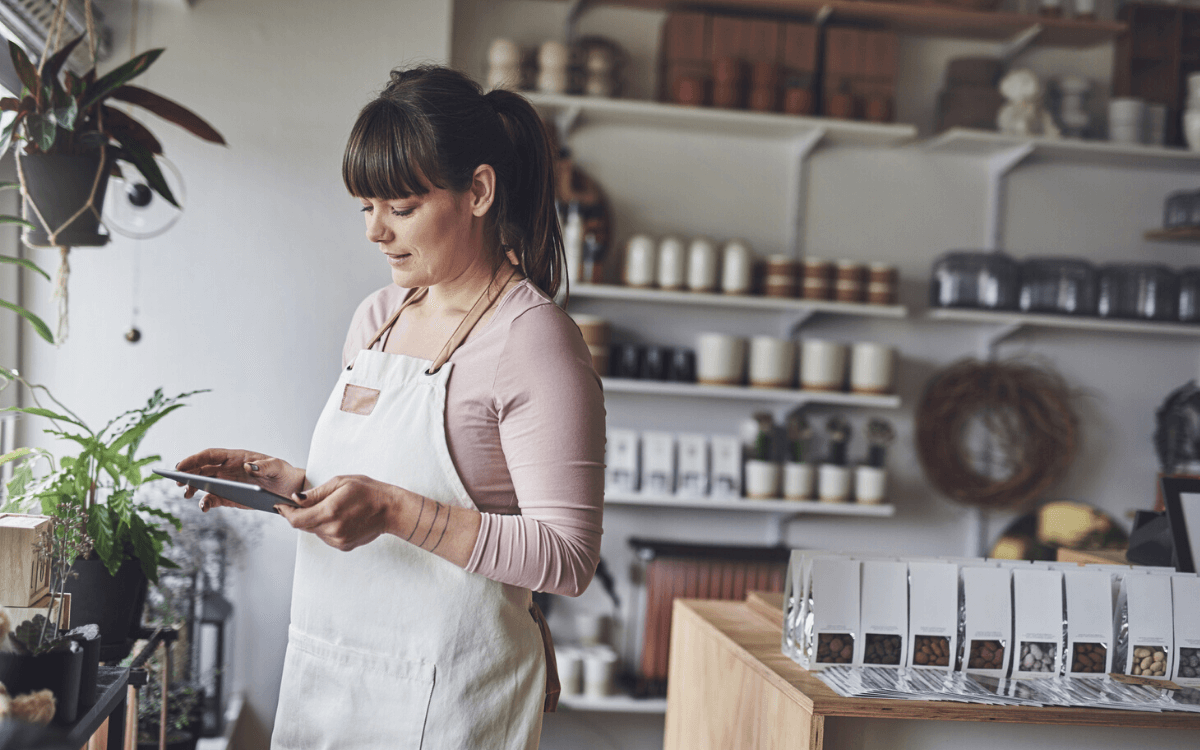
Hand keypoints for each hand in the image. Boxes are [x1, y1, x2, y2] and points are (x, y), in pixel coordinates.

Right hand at [174, 448, 304, 512]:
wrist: (289, 490)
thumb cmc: (282, 472)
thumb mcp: (276, 467)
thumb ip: (264, 466)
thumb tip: (249, 466)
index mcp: (235, 457)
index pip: (209, 455)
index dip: (193, 459)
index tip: (180, 466)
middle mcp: (227, 469)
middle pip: (201, 469)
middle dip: (187, 474)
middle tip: (176, 482)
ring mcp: (227, 483)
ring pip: (203, 484)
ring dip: (192, 488)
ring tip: (186, 495)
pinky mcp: (229, 497)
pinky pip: (212, 499)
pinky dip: (205, 503)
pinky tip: (204, 507)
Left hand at [276, 474, 400, 551]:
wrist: (390, 509)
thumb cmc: (368, 492)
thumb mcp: (341, 482)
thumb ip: (315, 493)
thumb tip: (296, 499)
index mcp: (330, 512)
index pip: (296, 520)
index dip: (285, 513)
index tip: (280, 506)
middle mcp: (332, 530)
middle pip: (303, 526)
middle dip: (300, 514)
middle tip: (304, 502)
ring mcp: (338, 540)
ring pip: (314, 531)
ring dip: (315, 521)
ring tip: (331, 507)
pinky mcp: (344, 546)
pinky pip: (326, 537)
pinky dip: (326, 527)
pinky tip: (339, 517)